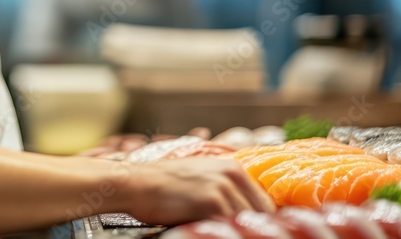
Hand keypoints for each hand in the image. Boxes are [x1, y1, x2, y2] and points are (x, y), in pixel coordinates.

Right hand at [125, 157, 273, 225]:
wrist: (136, 183)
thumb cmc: (164, 183)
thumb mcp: (200, 175)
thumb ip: (225, 187)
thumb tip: (243, 209)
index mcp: (233, 168)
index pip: (264, 202)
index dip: (260, 219)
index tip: (252, 228)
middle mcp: (232, 175)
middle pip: (261, 212)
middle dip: (252, 227)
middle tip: (241, 234)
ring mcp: (223, 188)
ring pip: (247, 221)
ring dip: (237, 230)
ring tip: (224, 233)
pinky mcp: (211, 203)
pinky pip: (228, 226)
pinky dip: (223, 232)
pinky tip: (211, 233)